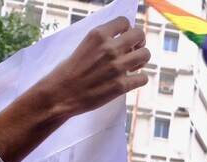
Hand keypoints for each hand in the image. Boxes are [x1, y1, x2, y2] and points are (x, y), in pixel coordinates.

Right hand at [34, 16, 149, 122]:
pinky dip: (139, 79)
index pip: (124, 22)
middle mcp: (109, 48)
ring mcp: (117, 67)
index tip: (125, 39)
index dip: (127, 30)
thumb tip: (124, 41)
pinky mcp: (121, 85)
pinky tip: (131, 80)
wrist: (61, 94)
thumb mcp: (84, 46)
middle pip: (139, 35)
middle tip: (134, 51)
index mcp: (98, 35)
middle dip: (139, 42)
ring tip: (133, 66)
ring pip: (145, 55)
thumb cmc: (69, 70)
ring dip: (142, 59)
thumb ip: (103, 41)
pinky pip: (143, 78)